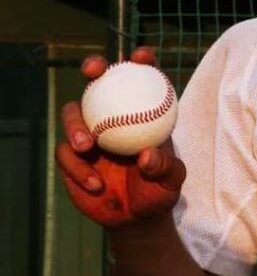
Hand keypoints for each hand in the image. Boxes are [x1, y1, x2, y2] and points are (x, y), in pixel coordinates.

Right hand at [56, 47, 185, 228]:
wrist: (136, 218)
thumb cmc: (159, 191)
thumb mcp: (171, 180)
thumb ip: (165, 166)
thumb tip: (146, 155)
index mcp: (142, 113)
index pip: (143, 79)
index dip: (142, 61)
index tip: (141, 56)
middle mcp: (112, 116)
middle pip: (98, 83)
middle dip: (94, 67)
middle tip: (94, 71)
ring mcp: (89, 134)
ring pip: (73, 114)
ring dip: (76, 124)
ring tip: (88, 146)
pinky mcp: (71, 157)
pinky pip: (66, 154)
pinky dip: (78, 167)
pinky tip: (94, 182)